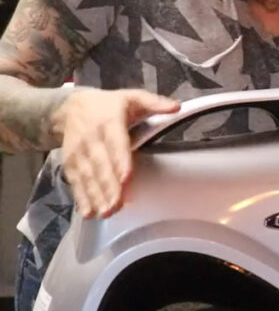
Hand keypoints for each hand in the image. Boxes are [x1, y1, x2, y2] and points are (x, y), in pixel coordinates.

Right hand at [53, 89, 178, 217]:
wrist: (70, 107)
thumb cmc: (108, 105)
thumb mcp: (132, 97)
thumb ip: (155, 103)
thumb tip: (177, 107)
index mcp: (110, 123)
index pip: (116, 144)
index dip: (120, 161)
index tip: (126, 178)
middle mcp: (92, 140)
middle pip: (102, 166)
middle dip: (109, 188)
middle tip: (117, 206)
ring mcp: (80, 153)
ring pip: (89, 178)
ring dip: (96, 196)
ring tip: (106, 212)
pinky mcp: (71, 164)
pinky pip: (76, 182)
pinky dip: (81, 198)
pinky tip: (88, 212)